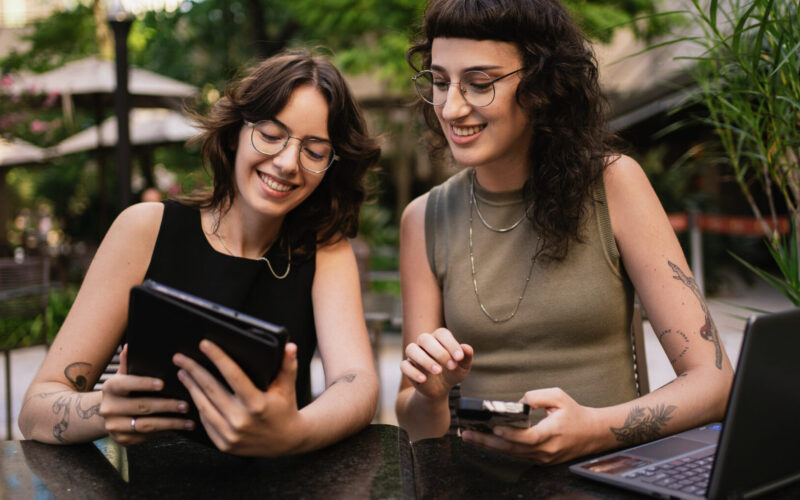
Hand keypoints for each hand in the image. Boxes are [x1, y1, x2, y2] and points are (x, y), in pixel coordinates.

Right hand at [100, 344, 193, 445]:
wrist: (105, 414)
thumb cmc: (123, 391)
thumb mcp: (123, 376)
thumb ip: (129, 363)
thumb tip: (131, 346)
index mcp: (110, 388)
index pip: (127, 384)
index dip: (144, 384)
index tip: (162, 384)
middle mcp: (108, 408)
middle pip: (141, 407)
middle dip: (166, 406)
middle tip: (186, 405)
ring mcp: (114, 426)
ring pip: (145, 425)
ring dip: (170, 423)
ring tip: (188, 421)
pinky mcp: (122, 440)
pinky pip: (146, 437)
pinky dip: (164, 432)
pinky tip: (178, 428)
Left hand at [173, 340, 305, 455]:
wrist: (286, 442)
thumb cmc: (285, 409)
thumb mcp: (287, 387)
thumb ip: (288, 365)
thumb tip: (290, 346)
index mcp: (257, 403)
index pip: (233, 375)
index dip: (218, 357)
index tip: (204, 344)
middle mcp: (241, 420)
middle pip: (211, 388)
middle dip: (193, 370)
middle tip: (181, 357)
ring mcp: (231, 434)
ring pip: (203, 405)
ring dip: (191, 387)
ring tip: (183, 372)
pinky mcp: (224, 444)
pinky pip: (206, 422)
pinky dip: (198, 406)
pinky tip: (193, 393)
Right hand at [401, 328, 473, 400]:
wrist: (441, 388)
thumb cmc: (453, 372)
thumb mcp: (463, 367)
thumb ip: (466, 357)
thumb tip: (467, 348)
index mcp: (439, 338)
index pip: (442, 333)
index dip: (451, 344)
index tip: (460, 358)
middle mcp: (424, 343)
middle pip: (424, 339)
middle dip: (439, 352)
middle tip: (451, 366)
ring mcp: (414, 354)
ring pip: (411, 349)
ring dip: (425, 360)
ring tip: (438, 371)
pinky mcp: (407, 367)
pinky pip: (404, 365)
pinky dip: (413, 372)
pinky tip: (424, 380)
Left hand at [460, 388, 598, 464]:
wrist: (593, 433)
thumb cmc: (576, 413)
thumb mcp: (558, 396)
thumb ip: (535, 396)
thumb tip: (516, 404)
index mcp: (552, 433)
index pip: (528, 438)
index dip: (510, 435)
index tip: (494, 428)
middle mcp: (547, 450)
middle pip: (513, 449)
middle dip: (488, 442)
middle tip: (468, 434)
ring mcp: (544, 458)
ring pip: (513, 454)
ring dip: (490, 446)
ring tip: (471, 437)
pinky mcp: (541, 460)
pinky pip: (518, 455)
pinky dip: (501, 448)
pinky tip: (487, 441)